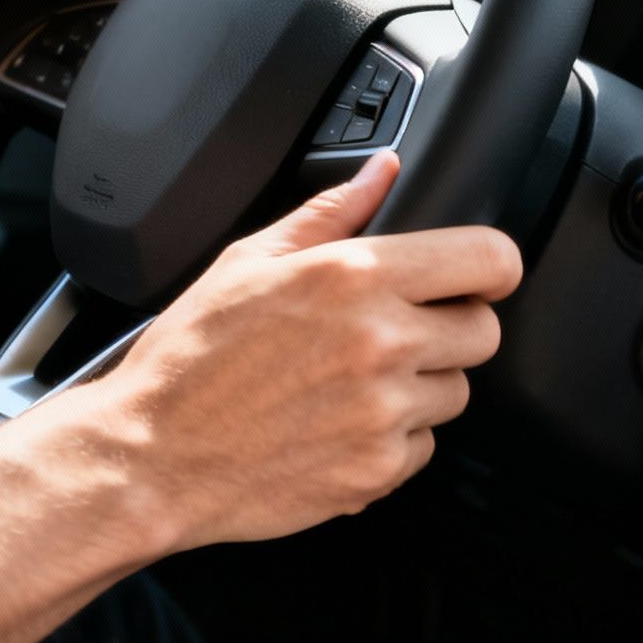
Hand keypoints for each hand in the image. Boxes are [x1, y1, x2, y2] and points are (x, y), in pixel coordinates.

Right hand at [28, 153, 522, 555]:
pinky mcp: (378, 471)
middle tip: (396, 332)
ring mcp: (385, 412)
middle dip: (451, 327)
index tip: (478, 275)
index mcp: (355, 277)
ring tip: (350, 383)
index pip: (490, 260)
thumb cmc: (190, 361)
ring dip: (419, 386)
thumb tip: (382, 172)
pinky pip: (423, 448)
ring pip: (455, 392)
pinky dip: (391, 440)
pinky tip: (338, 425)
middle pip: (484, 332)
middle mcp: (382, 343)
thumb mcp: (248, 260)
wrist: (151, 458)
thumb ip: (330, 212)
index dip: (491, 267)